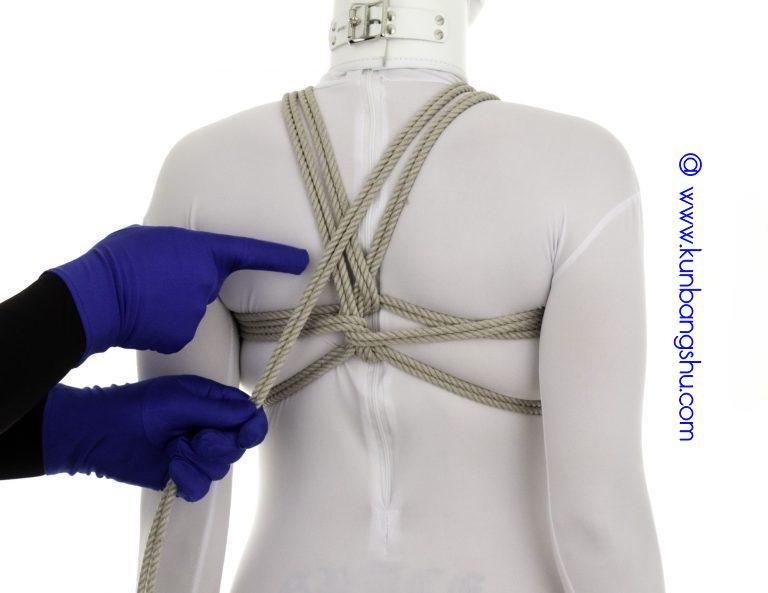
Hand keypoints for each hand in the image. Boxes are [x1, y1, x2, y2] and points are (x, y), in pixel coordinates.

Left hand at [42, 375, 265, 501]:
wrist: (102, 432)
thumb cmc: (140, 406)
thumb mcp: (182, 399)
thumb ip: (218, 409)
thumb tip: (252, 412)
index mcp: (214, 406)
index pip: (249, 418)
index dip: (253, 428)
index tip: (245, 434)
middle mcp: (210, 430)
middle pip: (238, 447)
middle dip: (219, 445)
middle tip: (196, 438)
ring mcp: (196, 456)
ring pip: (221, 469)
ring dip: (198, 461)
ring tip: (172, 449)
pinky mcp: (182, 478)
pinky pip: (202, 487)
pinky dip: (188, 480)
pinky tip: (171, 469)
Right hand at [49, 225, 308, 358]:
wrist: (95, 297)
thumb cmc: (120, 259)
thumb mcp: (154, 238)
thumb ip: (180, 250)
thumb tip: (184, 261)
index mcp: (203, 250)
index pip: (251, 252)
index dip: (278, 256)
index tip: (303, 260)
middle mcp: (208, 282)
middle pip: (208, 286)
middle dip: (186, 282)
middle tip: (154, 277)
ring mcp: (198, 312)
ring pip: (192, 310)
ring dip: (172, 304)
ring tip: (143, 296)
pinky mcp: (184, 337)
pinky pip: (179, 329)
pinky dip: (163, 324)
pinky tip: (143, 317)